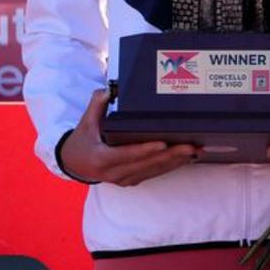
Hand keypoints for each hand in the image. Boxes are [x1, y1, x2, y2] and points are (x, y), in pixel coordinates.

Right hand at [60, 90, 196, 186]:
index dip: (145, 150)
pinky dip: (170, 166)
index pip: (126, 154)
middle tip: (191, 146)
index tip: (163, 144)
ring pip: (153, 171)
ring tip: (195, 150)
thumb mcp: (85, 122)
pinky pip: (153, 173)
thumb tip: (109, 90)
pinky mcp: (131, 180)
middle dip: (170, 156)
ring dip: (175, 162)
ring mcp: (123, 179)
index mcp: (101, 159)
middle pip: (146, 164)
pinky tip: (186, 159)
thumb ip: (96, 105)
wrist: (74, 163)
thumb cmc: (82, 140)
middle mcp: (113, 173)